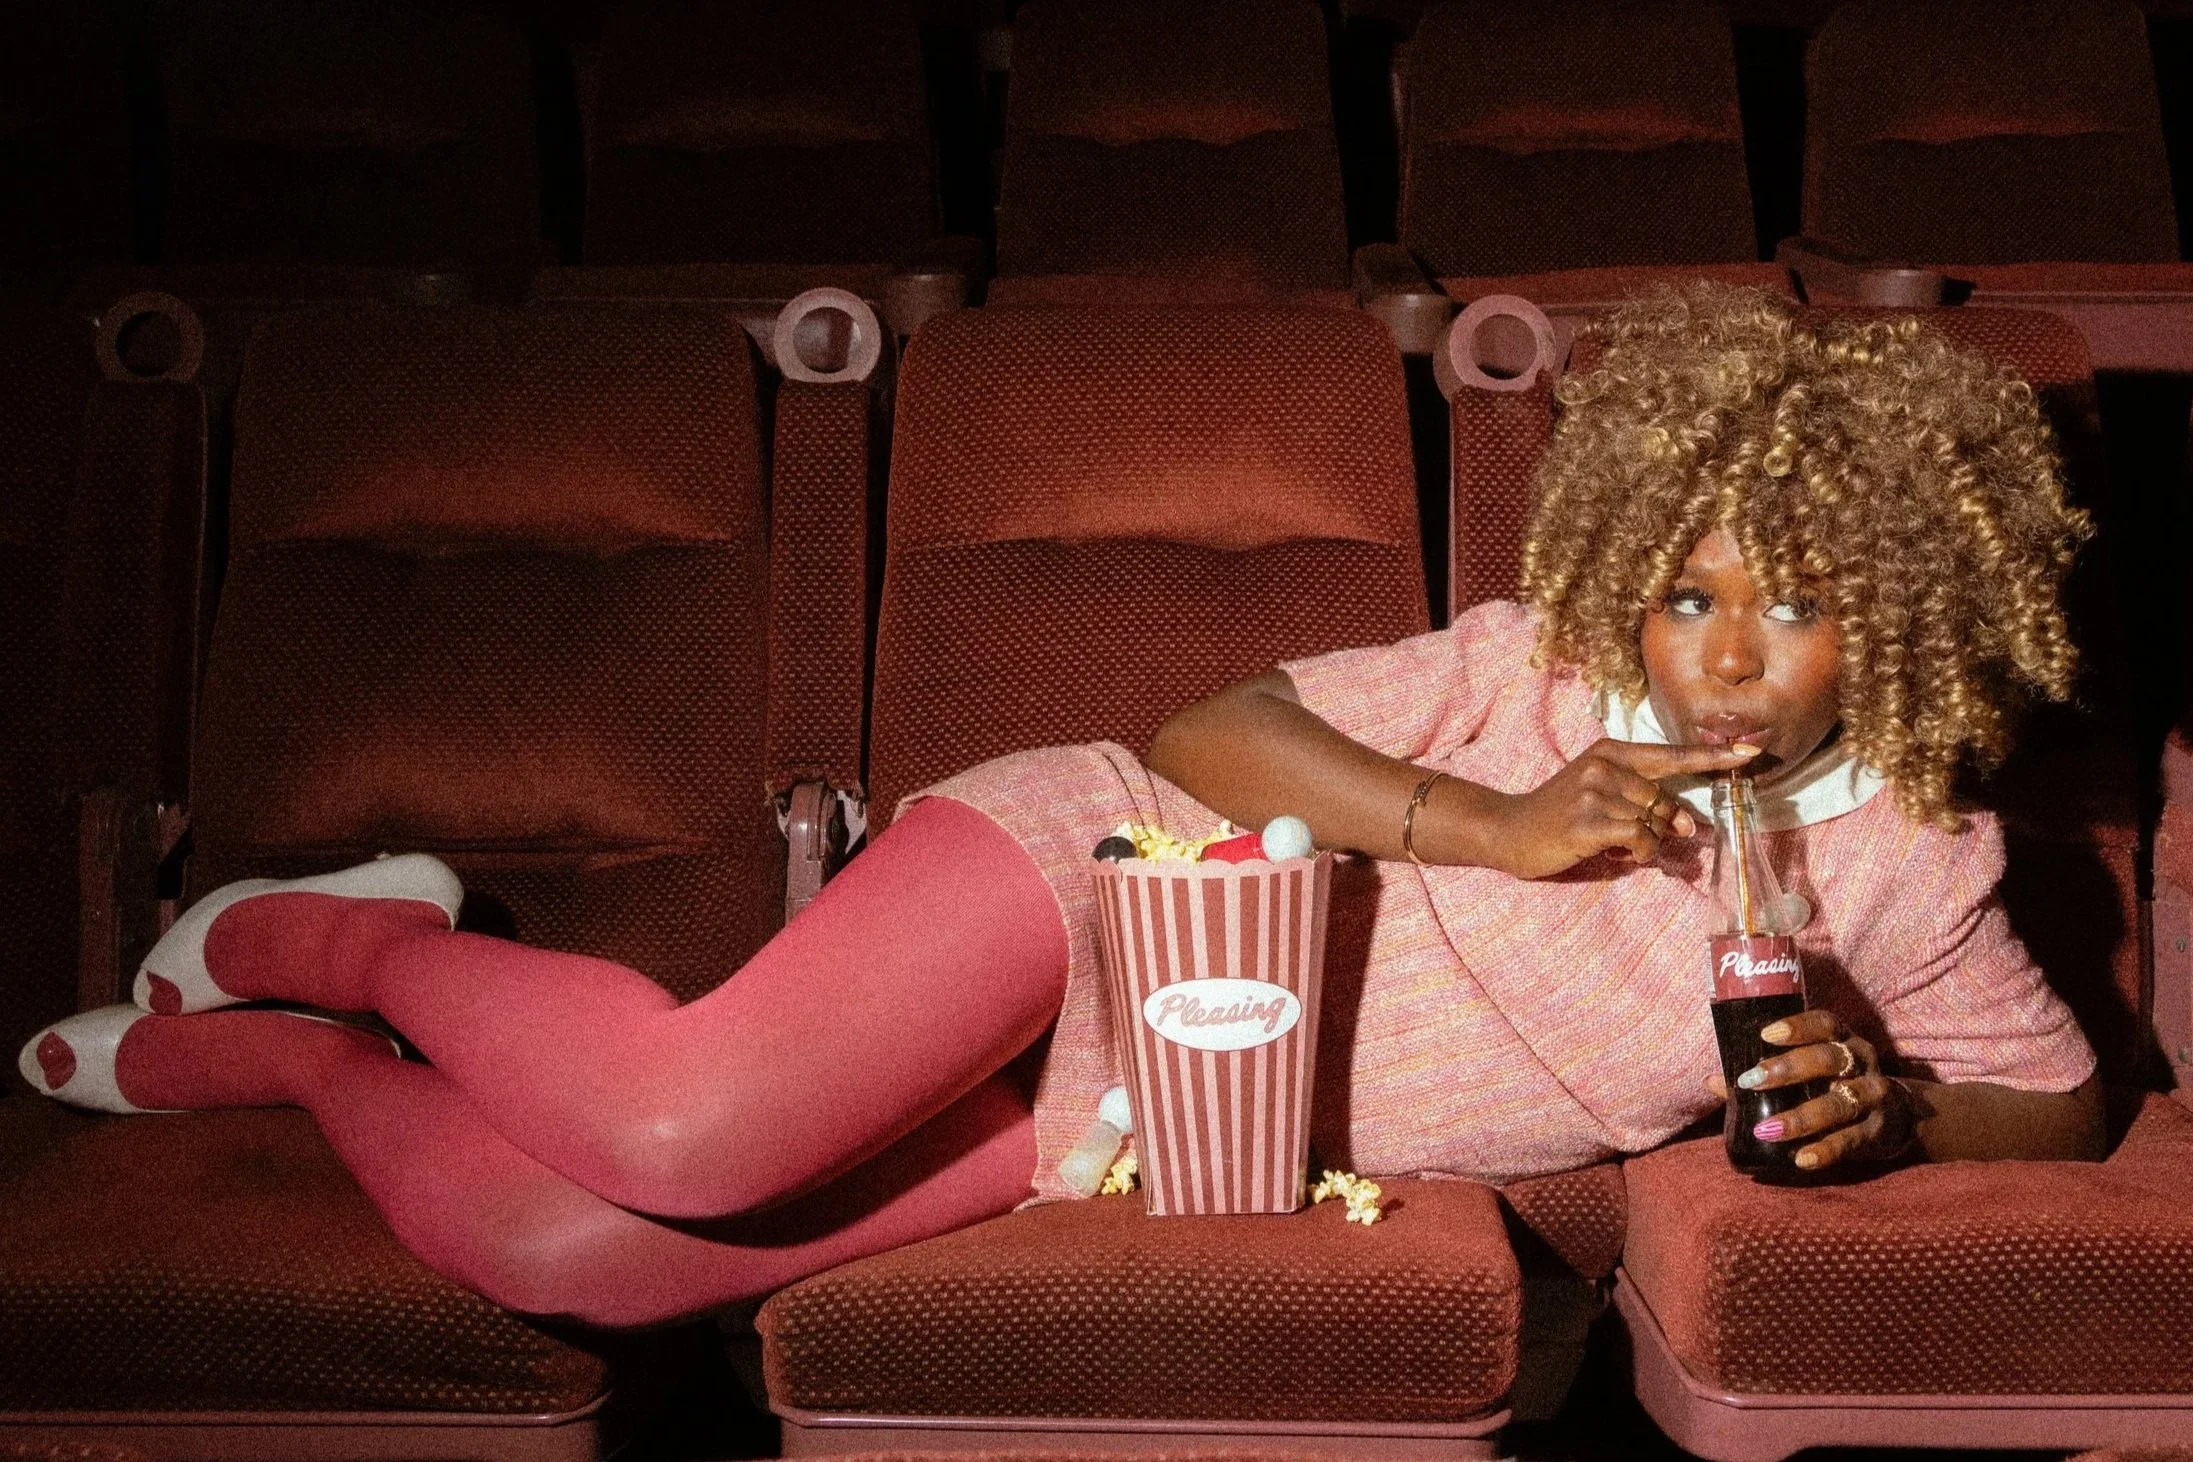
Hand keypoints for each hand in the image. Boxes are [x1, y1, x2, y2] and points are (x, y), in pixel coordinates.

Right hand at [1480, 738, 1759, 878]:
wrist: (1509, 830)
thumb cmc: (1561, 815)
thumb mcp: (1603, 798)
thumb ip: (1647, 804)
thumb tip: (1689, 826)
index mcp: (1610, 751)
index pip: (1671, 754)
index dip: (1713, 755)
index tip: (1750, 751)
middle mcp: (1604, 765)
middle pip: (1664, 799)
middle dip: (1660, 824)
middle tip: (1632, 838)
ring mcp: (1593, 791)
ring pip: (1653, 822)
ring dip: (1643, 842)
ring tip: (1611, 843)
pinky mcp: (1587, 820)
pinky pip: (1640, 838)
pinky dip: (1637, 852)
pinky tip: (1615, 853)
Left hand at [1704, 1010, 1916, 1171]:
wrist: (1900, 1116)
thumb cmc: (1838, 1084)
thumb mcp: (1810, 1073)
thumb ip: (1765, 1076)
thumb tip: (1710, 1080)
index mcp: (1843, 1040)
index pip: (1824, 1023)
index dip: (1797, 1026)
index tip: (1765, 1034)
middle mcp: (1861, 1062)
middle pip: (1828, 1059)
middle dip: (1789, 1069)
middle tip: (1752, 1080)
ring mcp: (1874, 1096)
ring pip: (1839, 1103)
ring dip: (1801, 1117)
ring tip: (1766, 1129)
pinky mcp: (1877, 1131)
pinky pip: (1850, 1141)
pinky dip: (1824, 1150)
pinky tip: (1800, 1159)